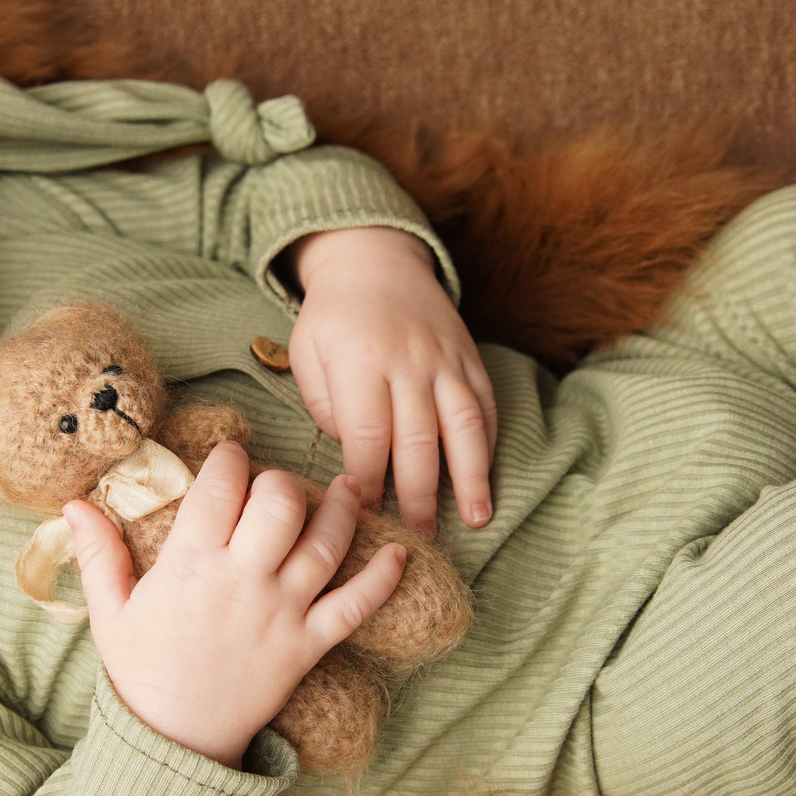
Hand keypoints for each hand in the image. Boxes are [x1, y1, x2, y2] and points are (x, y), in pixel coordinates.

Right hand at [65, 443, 407, 767]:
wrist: (175, 742)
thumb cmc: (141, 673)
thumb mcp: (110, 612)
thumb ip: (98, 554)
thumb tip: (74, 503)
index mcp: (190, 566)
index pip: (220, 487)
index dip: (229, 459)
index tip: (230, 457)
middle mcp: (242, 581)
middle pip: (279, 506)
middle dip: (280, 482)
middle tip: (274, 487)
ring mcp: (281, 613)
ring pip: (323, 545)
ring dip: (339, 512)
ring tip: (344, 490)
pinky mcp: (309, 646)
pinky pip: (355, 607)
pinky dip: (382, 579)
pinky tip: (400, 553)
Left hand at [283, 226, 497, 536]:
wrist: (374, 258)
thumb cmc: (332, 319)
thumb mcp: (307, 354)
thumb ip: (327, 408)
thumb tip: (358, 460)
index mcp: (360, 362)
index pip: (367, 436)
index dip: (368, 481)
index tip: (367, 513)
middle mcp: (408, 361)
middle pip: (419, 440)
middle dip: (420, 495)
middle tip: (420, 537)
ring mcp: (445, 359)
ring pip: (464, 425)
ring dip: (472, 477)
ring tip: (475, 519)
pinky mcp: (469, 356)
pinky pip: (486, 404)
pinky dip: (489, 443)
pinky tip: (487, 478)